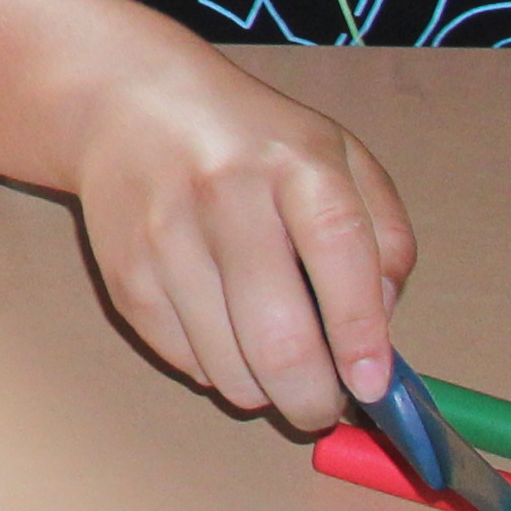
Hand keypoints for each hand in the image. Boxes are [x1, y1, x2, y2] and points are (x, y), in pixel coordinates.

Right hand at [62, 49, 416, 430]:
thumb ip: (385, 236)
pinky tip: (224, 335)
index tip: (372, 385)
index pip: (340, 254)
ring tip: (274, 365)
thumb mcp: (341, 158)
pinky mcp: (126, 275)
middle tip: (323, 406)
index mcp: (297, 163)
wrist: (130, 104)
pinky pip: (185, 364)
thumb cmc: (254, 141)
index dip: (361, 333)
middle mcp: (228, 197)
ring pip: (230, 370)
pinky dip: (216, 372)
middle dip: (313, 400)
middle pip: (279, 338)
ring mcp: (168, 239)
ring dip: (265, 393)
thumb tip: (380, 327)